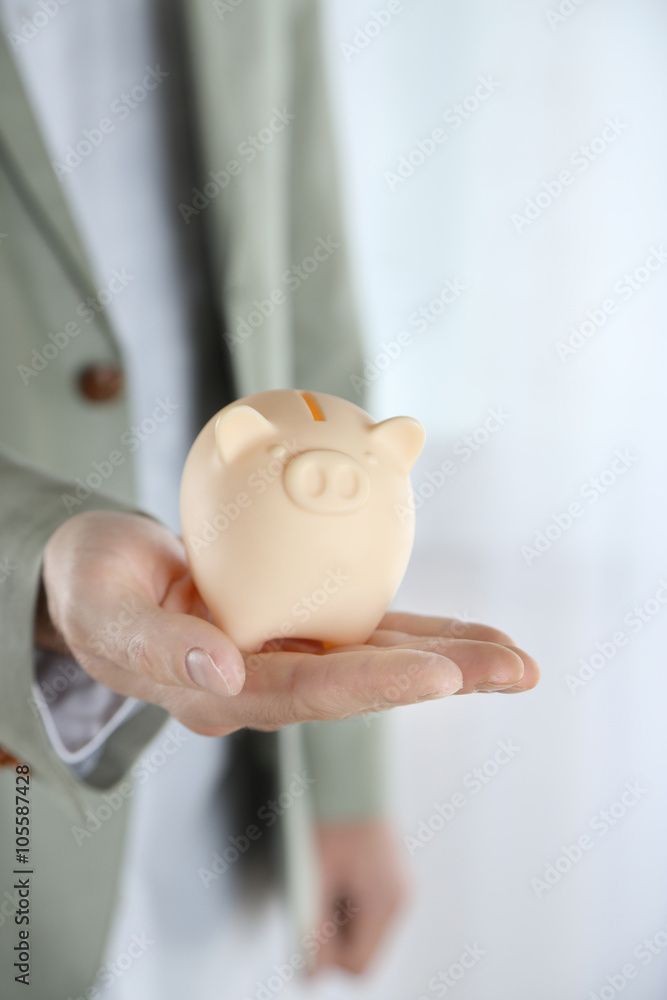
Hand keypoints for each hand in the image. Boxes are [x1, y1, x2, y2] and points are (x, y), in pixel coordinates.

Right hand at [39, 511, 538, 735]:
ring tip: (518, 659)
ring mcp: (285, 656)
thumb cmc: (93, 593)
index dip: (376, 684)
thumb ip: (160, 648)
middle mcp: (264, 683)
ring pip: (377, 658)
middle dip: (444, 676)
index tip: (443, 675)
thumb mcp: (107, 614)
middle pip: (364, 684)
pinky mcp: (295, 626)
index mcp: (219, 693)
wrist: (97, 580)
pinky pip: (363, 627)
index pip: (306, 693)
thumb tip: (228, 672)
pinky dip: (417, 628)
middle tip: (520, 669)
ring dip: (451, 657)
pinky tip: (465, 633)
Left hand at [311, 820, 408, 973]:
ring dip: (335, 917)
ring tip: (320, 879)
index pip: (358, 966)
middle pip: (361, 949)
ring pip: (360, 929)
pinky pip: (362, 907)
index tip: (305, 929)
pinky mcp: (388, 876)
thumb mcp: (316, 875)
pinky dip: (343, 900)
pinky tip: (331, 871)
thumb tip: (309, 974)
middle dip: (330, 937)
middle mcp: (399, 900)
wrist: (350, 770)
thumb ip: (314, 928)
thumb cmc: (330, 818)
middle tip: (309, 898)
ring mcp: (397, 888)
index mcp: (386, 902)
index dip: (327, 959)